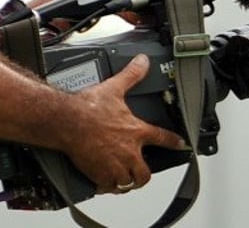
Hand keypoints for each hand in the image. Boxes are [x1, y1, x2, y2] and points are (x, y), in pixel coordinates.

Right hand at [63, 54, 187, 193]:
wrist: (67, 121)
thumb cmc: (88, 108)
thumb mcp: (114, 88)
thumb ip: (131, 75)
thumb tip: (142, 62)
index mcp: (135, 131)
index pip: (163, 138)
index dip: (174, 142)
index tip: (180, 145)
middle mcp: (128, 151)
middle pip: (145, 173)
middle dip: (143, 175)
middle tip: (140, 173)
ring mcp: (115, 165)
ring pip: (128, 183)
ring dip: (126, 182)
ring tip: (122, 180)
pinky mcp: (99, 174)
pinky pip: (108, 187)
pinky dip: (107, 187)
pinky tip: (103, 183)